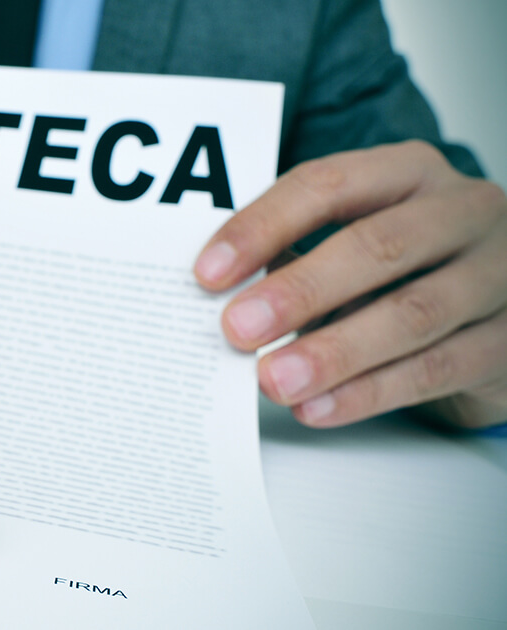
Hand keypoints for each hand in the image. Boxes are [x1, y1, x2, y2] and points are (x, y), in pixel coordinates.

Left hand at [193, 141, 506, 428]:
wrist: (500, 314)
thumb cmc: (409, 271)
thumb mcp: (354, 246)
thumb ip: (295, 258)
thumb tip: (216, 294)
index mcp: (408, 172)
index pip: (327, 184)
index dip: (263, 227)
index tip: (208, 272)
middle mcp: (462, 211)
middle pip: (377, 246)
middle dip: (299, 291)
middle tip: (237, 328)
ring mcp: (498, 274)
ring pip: (412, 313)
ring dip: (333, 352)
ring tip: (273, 379)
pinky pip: (437, 368)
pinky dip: (370, 392)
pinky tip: (320, 407)